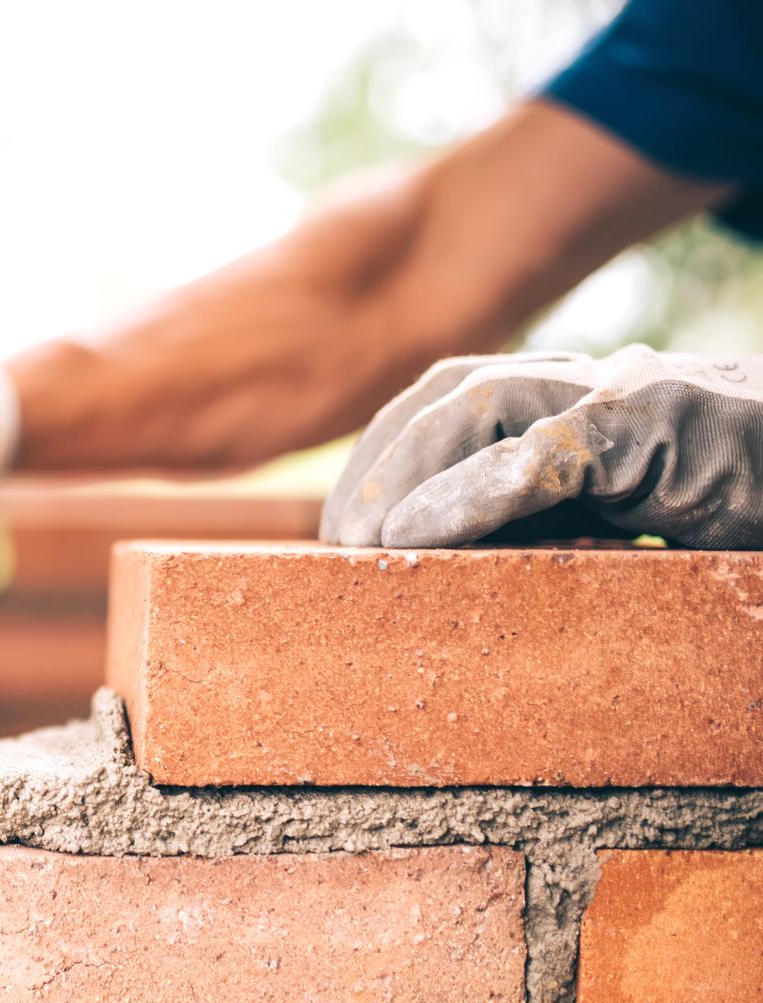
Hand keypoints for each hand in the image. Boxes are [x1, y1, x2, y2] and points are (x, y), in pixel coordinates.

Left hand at [321, 344, 762, 548]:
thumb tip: (442, 563)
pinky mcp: (666, 424)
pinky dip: (468, 495)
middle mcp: (594, 382)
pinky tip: (415, 539)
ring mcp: (630, 395)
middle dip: (377, 460)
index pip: (449, 398)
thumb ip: (546, 523)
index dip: (383, 452)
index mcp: (576, 400)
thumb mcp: (622, 519)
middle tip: (336, 541)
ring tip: (363, 543)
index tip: (342, 524)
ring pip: (479, 405)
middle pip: (447, 391)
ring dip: (404, 476)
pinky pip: (546, 454)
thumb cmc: (737, 504)